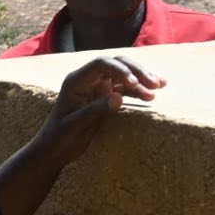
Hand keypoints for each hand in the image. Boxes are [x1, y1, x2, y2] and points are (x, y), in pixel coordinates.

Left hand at [37, 55, 164, 164]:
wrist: (54, 150)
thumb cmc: (59, 137)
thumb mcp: (75, 125)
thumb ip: (95, 110)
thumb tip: (119, 98)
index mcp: (76, 80)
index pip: (100, 64)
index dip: (120, 69)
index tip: (134, 82)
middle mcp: (88, 79)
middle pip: (116, 65)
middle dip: (136, 71)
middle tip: (154, 84)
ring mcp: (97, 87)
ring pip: (123, 75)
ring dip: (142, 79)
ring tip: (160, 86)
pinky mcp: (105, 97)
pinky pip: (125, 89)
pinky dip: (138, 90)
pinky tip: (152, 95)